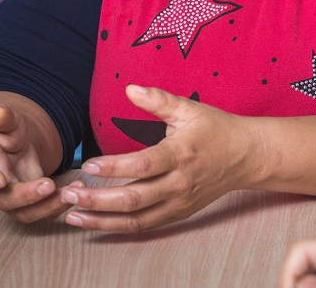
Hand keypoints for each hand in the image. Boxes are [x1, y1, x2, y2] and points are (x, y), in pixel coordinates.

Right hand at [0, 103, 82, 222]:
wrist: (14, 140)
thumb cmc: (4, 129)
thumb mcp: (4, 118)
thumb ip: (2, 117)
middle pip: (4, 200)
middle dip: (27, 196)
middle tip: (48, 186)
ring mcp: (12, 197)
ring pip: (25, 213)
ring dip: (48, 207)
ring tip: (70, 194)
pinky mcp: (31, 201)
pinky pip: (43, 209)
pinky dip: (59, 204)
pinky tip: (77, 191)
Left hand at [60, 84, 254, 231]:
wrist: (246, 156)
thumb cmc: (216, 129)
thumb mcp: (189, 109)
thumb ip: (157, 100)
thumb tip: (129, 88)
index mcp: (182, 153)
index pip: (144, 164)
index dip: (115, 167)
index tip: (88, 165)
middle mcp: (180, 183)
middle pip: (134, 198)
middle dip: (98, 199)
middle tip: (69, 193)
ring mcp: (180, 202)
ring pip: (136, 219)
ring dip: (101, 220)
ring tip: (71, 215)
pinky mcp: (178, 213)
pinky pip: (145, 225)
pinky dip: (117, 227)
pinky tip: (95, 222)